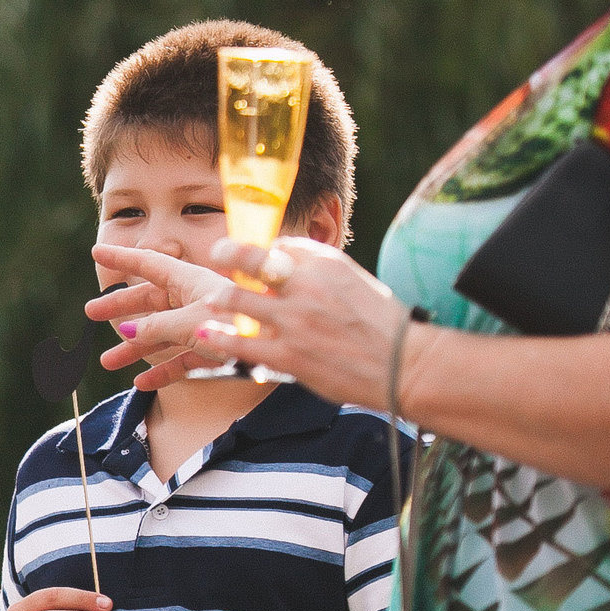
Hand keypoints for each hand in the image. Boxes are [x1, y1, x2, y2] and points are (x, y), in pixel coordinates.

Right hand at [88, 246, 243, 388]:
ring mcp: (203, 326)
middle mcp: (195, 300)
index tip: (97, 252)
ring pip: (161, 333)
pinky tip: (143, 383)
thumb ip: (157, 326)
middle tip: (91, 312)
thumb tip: (128, 330)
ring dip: (134, 348)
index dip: (122, 259)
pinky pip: (181, 359)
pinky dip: (162, 370)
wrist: (284, 344)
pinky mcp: (213, 351)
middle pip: (151, 300)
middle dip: (121, 306)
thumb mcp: (191, 323)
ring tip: (108, 362)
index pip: (149, 265)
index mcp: (190, 281)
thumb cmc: (240, 324)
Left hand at [188, 236, 415, 409]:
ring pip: (238, 300)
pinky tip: (205, 334)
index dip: (260, 250)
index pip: (280, 245)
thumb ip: (319, 271)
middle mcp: (307, 286)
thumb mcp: (353, 282)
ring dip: (220, 298)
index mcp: (327, 264)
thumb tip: (286, 259)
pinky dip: (218, 337)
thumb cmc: (381, 325)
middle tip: (217, 256)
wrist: (404, 365)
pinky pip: (241, 343)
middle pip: (252, 261)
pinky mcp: (288, 355)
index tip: (248, 255)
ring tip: (211, 300)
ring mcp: (295, 321)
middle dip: (229, 255)